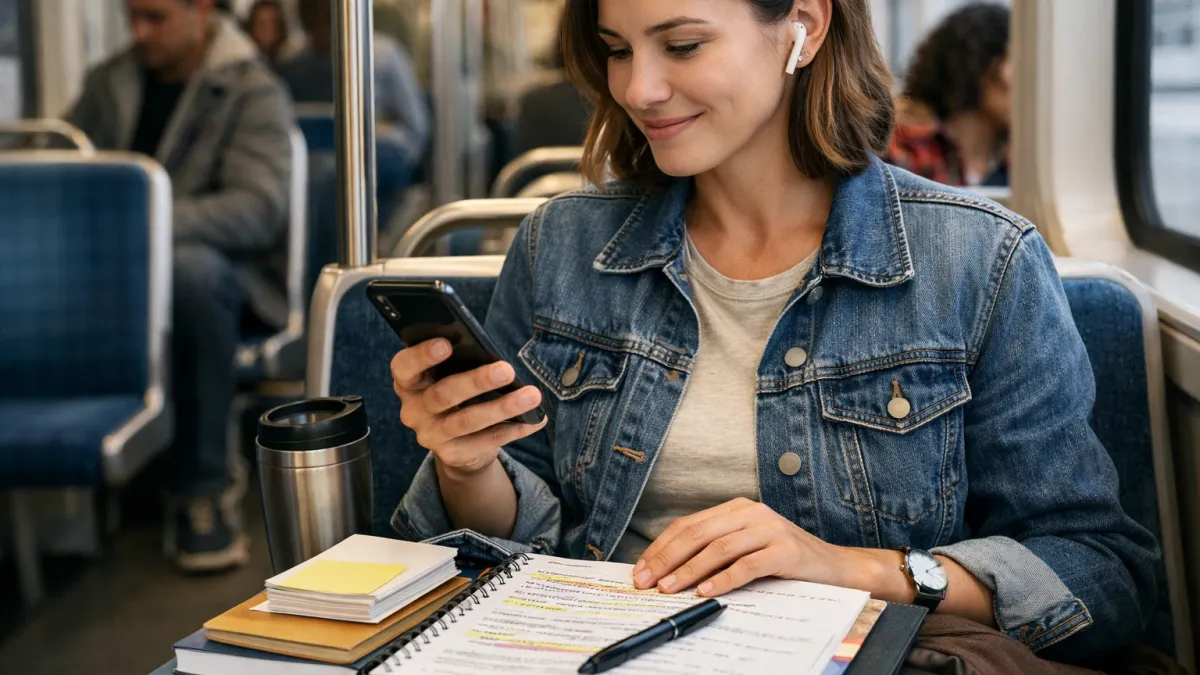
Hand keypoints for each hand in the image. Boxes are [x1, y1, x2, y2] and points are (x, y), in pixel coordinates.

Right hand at [390, 339, 545, 477]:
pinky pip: (486, 441)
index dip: (422, 355)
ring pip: (468, 420)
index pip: (404, 367)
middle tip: (506, 370)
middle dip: (476, 381)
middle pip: (442, 394)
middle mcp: (413, 410)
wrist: (455, 443)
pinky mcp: (451, 454)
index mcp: (408, 382)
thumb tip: (492, 354)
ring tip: (531, 395)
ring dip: (503, 407)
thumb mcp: (448, 375)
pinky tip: (534, 419)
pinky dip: (514, 429)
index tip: (447, 344)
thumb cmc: (454, 393)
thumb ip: (459, 363)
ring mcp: (430, 435)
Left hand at [632, 498, 863, 596]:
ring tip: (670, 588)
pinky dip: (724, 579)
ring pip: (719, 548)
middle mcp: (752, 513)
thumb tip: (668, 571)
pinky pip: (748, 564)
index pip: (689, 524)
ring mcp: (770, 529)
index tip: (641, 570)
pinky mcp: (786, 550)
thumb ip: (715, 551)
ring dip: (690, 570)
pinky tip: (707, 591)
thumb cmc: (785, 561)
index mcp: (737, 509)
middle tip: (646, 582)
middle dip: (667, 559)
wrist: (836, 568)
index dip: (661, 547)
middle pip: (698, 533)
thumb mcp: (746, 548)